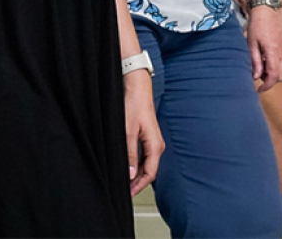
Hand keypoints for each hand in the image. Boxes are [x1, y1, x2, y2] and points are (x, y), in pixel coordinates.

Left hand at [123, 72, 162, 195]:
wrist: (137, 87)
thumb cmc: (134, 105)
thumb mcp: (128, 132)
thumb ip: (130, 155)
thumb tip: (131, 174)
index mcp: (155, 145)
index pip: (150, 173)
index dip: (139, 186)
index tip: (128, 194)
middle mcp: (157, 145)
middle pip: (149, 170)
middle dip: (138, 183)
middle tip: (124, 192)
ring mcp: (153, 141)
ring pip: (147, 164)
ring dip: (137, 174)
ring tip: (125, 182)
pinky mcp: (148, 137)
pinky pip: (144, 156)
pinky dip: (137, 165)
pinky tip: (128, 167)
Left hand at [246, 6, 281, 91]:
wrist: (268, 7)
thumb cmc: (258, 23)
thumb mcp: (252, 43)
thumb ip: (255, 61)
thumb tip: (256, 76)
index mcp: (274, 52)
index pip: (274, 77)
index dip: (266, 86)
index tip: (258, 89)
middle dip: (271, 80)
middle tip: (259, 75)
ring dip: (276, 72)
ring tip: (263, 65)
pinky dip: (280, 65)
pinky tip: (269, 58)